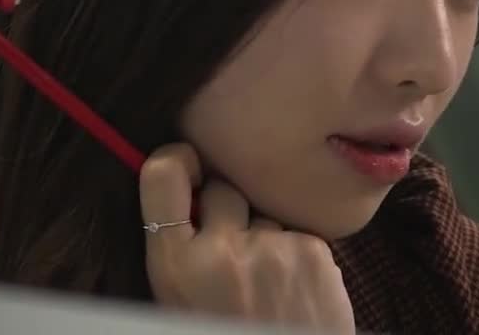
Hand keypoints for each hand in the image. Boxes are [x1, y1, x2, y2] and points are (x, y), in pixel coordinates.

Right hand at [139, 143, 354, 333]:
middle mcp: (223, 251)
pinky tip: (293, 292)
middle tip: (232, 249)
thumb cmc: (224, 334)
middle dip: (227, 208)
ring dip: (265, 237)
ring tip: (266, 286)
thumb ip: (181, 253)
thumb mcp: (179, 305)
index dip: (176, 161)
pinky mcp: (315, 253)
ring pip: (266, 215)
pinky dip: (296, 255)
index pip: (163, 177)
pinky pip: (298, 235)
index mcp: (176, 267)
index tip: (185, 163)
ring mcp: (274, 249)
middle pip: (224, 188)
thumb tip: (187, 192)